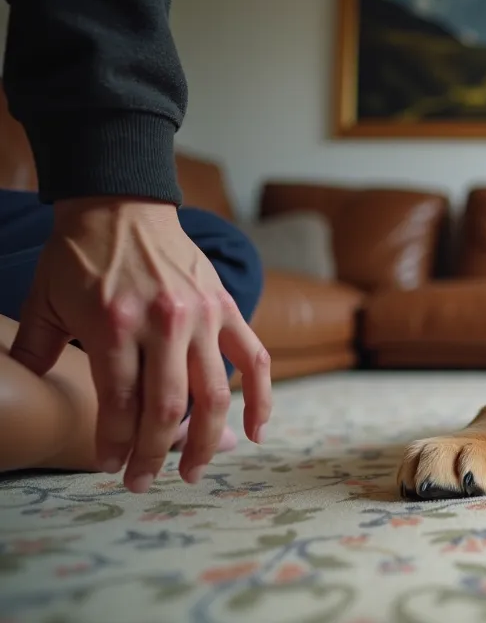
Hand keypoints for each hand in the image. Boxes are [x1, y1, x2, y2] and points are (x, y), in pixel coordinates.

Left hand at [7, 197, 271, 491]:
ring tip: (190, 473)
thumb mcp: (44, 300)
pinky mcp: (227, 308)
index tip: (107, 468)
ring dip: (204, 443)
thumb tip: (23, 392)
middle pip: (166, 409)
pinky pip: (256, 361)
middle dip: (152, 456)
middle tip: (140, 482)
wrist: (122, 203)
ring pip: (213, 396)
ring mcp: (202, 317)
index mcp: (114, 323)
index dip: (114, 445)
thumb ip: (36, 350)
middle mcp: (163, 323)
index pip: (120, 403)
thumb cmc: (78, 254)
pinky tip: (254, 433)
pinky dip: (261, 400)